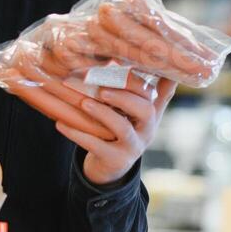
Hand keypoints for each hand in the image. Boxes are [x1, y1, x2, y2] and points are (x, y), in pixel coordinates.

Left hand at [55, 78, 176, 186]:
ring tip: (84, 103)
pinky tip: (61, 124)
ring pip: (123, 128)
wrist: (112, 166)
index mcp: (152, 115)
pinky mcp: (115, 160)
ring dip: (103, 113)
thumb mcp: (141, 113)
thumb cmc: (125, 130)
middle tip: (102, 89)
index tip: (117, 65)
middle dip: (124, 97)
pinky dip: (78, 134)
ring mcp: (132, 147)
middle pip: (145, 111)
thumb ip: (155, 92)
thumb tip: (170, 67)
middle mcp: (147, 131)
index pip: (151, 94)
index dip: (136, 81)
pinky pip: (97, 146)